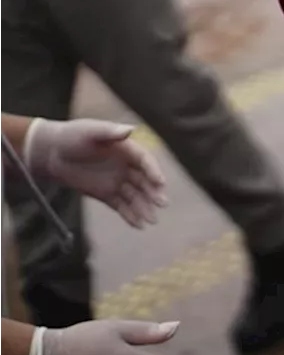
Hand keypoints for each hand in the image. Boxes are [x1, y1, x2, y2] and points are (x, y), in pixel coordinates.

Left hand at [24, 118, 166, 228]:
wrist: (50, 153)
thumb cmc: (71, 136)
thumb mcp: (90, 131)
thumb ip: (110, 132)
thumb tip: (131, 129)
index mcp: (127, 150)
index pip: (145, 162)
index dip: (154, 171)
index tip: (160, 183)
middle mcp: (126, 167)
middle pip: (144, 181)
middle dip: (154, 193)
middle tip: (162, 204)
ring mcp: (117, 181)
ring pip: (135, 196)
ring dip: (144, 207)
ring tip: (151, 221)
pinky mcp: (106, 194)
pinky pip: (121, 206)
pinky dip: (130, 215)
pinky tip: (138, 225)